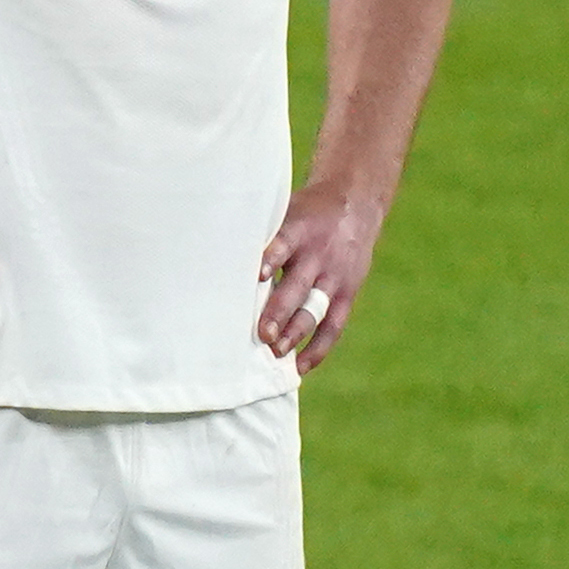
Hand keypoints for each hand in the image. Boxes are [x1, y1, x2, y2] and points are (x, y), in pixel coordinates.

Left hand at [254, 181, 388, 373]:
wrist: (355, 203)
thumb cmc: (304, 213)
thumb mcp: (284, 212)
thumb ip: (259, 235)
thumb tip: (212, 258)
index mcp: (299, 230)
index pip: (283, 245)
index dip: (270, 260)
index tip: (257, 276)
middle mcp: (318, 255)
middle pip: (298, 286)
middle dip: (279, 311)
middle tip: (263, 334)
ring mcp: (335, 276)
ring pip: (316, 309)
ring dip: (296, 333)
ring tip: (277, 353)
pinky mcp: (349, 292)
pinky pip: (335, 325)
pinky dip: (318, 348)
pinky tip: (299, 366)